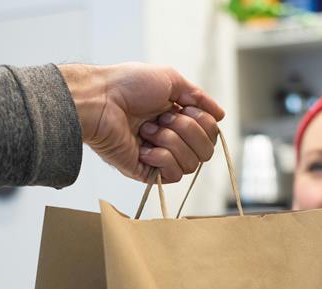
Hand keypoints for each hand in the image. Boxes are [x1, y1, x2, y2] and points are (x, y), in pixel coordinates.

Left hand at [59, 63, 223, 183]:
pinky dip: (162, 159)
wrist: (100, 99)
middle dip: (188, 130)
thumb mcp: (171, 79)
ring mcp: (159, 157)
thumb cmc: (128, 85)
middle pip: (206, 151)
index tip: (182, 106)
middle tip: (162, 117)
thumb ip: (198, 96)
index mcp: (178, 118)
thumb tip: (221, 115)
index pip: (211, 133)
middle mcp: (171, 139)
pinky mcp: (146, 172)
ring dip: (171, 142)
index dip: (203, 121)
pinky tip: (144, 148)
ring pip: (191, 164)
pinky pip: (172, 175)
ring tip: (148, 130)